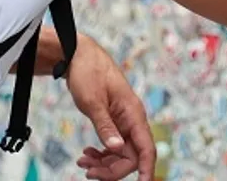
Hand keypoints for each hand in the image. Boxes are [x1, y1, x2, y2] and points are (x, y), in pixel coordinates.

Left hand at [66, 36, 155, 180]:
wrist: (79, 56)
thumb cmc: (89, 73)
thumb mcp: (93, 101)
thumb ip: (105, 126)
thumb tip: (115, 148)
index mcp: (133, 114)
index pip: (146, 148)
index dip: (147, 169)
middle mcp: (132, 119)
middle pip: (131, 156)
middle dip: (112, 169)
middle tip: (88, 171)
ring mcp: (123, 121)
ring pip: (120, 152)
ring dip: (104, 163)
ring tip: (83, 163)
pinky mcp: (114, 120)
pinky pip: (113, 145)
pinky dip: (101, 153)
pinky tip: (87, 154)